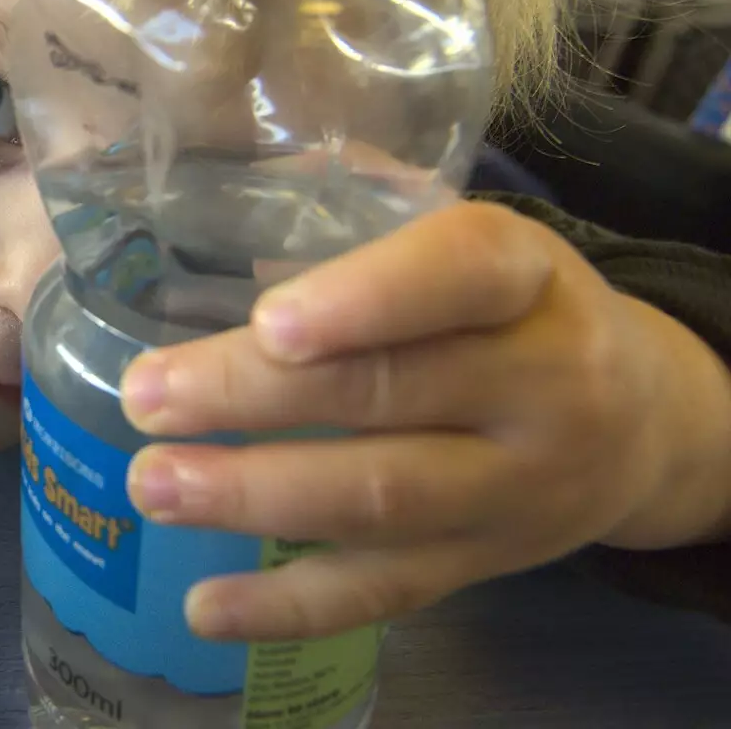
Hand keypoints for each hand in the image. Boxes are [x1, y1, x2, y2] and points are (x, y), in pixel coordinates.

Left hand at [120, 201, 730, 641]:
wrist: (643, 421)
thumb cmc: (512, 309)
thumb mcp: (473, 243)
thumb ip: (365, 212)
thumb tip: (218, 183)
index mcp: (528, 277)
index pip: (461, 275)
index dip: (367, 298)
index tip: (269, 321)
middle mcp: (540, 384)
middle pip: (391, 393)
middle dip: (253, 398)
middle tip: (145, 397)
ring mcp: (517, 489)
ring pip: (383, 499)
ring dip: (254, 496)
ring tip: (153, 485)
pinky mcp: (484, 564)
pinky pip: (385, 591)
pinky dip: (287, 605)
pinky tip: (204, 605)